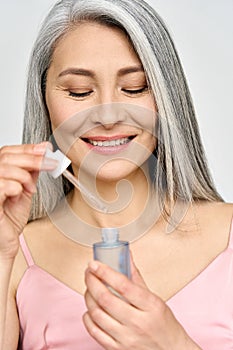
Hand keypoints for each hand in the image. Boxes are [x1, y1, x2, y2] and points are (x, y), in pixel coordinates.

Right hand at [0, 142, 56, 258]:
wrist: (6, 242)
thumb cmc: (10, 219)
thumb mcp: (25, 190)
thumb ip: (30, 172)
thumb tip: (44, 155)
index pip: (8, 151)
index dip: (28, 148)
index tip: (46, 149)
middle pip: (7, 156)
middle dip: (33, 159)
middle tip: (51, 164)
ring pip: (5, 168)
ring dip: (25, 177)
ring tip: (30, 189)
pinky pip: (2, 185)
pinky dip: (16, 188)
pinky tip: (19, 196)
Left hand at [84, 255, 200, 349]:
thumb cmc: (164, 325)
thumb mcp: (156, 299)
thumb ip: (136, 278)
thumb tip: (126, 257)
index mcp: (150, 306)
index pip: (123, 285)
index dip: (105, 272)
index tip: (94, 264)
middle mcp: (138, 323)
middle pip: (105, 299)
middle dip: (92, 281)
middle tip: (89, 273)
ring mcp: (126, 338)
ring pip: (97, 314)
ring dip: (88, 297)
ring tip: (90, 289)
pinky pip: (94, 332)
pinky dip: (88, 318)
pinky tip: (90, 309)